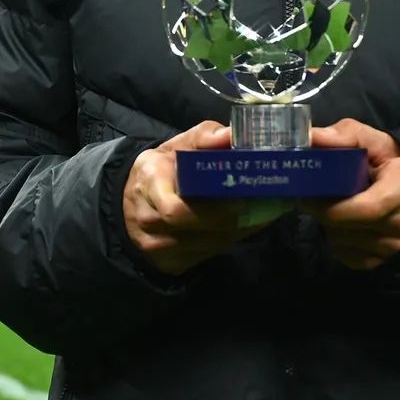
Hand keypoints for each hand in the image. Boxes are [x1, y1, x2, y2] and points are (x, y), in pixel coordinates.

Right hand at [123, 120, 265, 275]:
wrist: (130, 200)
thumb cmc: (162, 168)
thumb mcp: (177, 145)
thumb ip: (204, 137)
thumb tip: (230, 135)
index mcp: (149, 183)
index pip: (177, 209)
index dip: (216, 208)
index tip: (247, 195)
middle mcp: (149, 220)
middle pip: (200, 228)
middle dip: (237, 218)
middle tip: (269, 203)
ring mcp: (158, 247)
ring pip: (209, 244)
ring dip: (240, 230)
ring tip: (266, 212)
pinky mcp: (170, 264)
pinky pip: (207, 254)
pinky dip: (230, 240)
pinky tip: (246, 225)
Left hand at [302, 118, 399, 271]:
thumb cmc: (395, 162)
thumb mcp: (376, 141)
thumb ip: (346, 135)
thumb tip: (313, 136)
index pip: (366, 207)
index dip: (331, 203)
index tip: (307, 191)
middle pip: (347, 226)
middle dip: (322, 209)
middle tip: (312, 193)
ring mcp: (397, 247)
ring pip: (342, 241)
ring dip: (328, 225)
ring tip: (332, 204)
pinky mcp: (385, 262)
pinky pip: (347, 255)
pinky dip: (337, 240)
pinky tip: (343, 223)